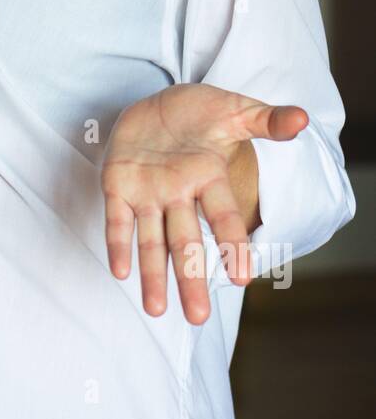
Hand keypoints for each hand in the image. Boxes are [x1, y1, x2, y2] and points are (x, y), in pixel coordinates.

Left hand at [100, 83, 307, 323]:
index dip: (233, 245)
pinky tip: (120, 271)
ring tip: (156, 310)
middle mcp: (178, 193)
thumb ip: (265, 120)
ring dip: (153, 275)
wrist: (156, 101)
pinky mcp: (117, 185)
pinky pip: (117, 219)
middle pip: (186, 242)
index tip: (242, 278)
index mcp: (208, 177)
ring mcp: (147, 193)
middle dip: (191, 278)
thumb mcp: (233, 111)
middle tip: (198, 317)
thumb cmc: (198, 111)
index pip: (223, 217)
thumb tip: (301, 119)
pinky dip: (118, 244)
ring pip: (151, 240)